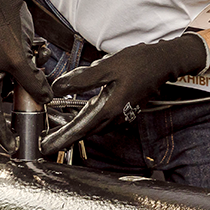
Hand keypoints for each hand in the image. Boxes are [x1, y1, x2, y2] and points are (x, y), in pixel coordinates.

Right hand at [0, 0, 51, 152]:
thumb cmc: (2, 23)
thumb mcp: (22, 58)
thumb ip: (33, 83)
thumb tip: (44, 100)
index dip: (1, 133)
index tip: (14, 146)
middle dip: (8, 111)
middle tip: (25, 114)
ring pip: (7, 85)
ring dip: (25, 82)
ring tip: (38, 65)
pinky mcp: (0, 52)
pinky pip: (15, 68)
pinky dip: (28, 65)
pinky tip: (38, 51)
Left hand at [41, 33, 209, 156]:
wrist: (163, 62)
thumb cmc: (138, 63)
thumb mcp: (106, 68)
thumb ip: (81, 80)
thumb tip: (58, 88)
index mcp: (109, 108)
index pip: (80, 129)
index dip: (61, 138)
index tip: (46, 147)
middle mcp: (115, 116)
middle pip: (85, 131)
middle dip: (65, 137)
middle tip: (47, 141)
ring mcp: (121, 114)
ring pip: (94, 126)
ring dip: (77, 128)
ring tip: (59, 128)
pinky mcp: (124, 108)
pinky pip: (101, 119)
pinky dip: (88, 119)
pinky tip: (81, 112)